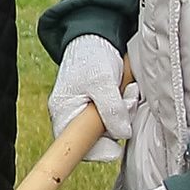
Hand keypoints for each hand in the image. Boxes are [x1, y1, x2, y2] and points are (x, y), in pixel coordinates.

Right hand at [49, 34, 135, 163]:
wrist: (94, 41)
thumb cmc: (91, 57)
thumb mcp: (102, 81)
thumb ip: (112, 109)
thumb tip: (123, 134)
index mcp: (63, 114)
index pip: (78, 149)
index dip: (100, 148)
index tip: (116, 135)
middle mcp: (71, 120)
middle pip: (97, 142)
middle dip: (117, 125)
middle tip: (126, 101)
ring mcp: (84, 117)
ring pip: (109, 132)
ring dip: (124, 115)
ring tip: (126, 92)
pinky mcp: (97, 112)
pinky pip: (114, 122)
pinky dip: (124, 111)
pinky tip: (125, 94)